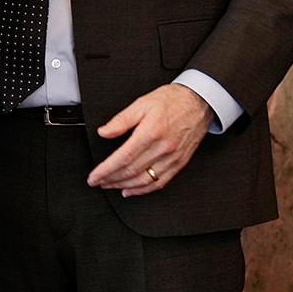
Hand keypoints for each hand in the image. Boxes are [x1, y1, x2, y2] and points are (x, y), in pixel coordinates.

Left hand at [85, 83, 211, 195]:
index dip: (106, 170)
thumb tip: (104, 132)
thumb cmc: (171, 101)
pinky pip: (160, 182)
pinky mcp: (180, 163)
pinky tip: (132, 190)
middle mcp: (163, 148)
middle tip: (98, 182)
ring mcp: (173, 158)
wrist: (198, 103)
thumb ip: (121, 120)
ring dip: (125, 186)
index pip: (123, 157)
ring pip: (145, 180)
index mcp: (151, 132)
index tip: (94, 176)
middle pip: (132, 171)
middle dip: (111, 179)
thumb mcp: (141, 103)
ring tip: (110, 185)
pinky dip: (144, 189)